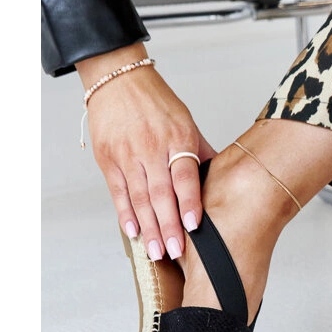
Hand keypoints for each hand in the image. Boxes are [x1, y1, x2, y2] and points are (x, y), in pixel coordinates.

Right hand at [77, 48, 215, 260]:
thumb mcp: (187, 122)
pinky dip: (125, 214)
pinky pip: (118, 192)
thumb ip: (202, 152)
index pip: (185, 177)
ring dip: (149, 227)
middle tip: (176, 252)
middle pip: (161, 194)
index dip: (189, 203)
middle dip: (169, 226)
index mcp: (177, 139)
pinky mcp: (108, 159)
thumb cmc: (158, 102)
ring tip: (157, 250)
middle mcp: (152, 149)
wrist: (119, 80)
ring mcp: (128, 155)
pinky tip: (133, 231)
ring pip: (139, 198)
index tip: (195, 227)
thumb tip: (223, 175)